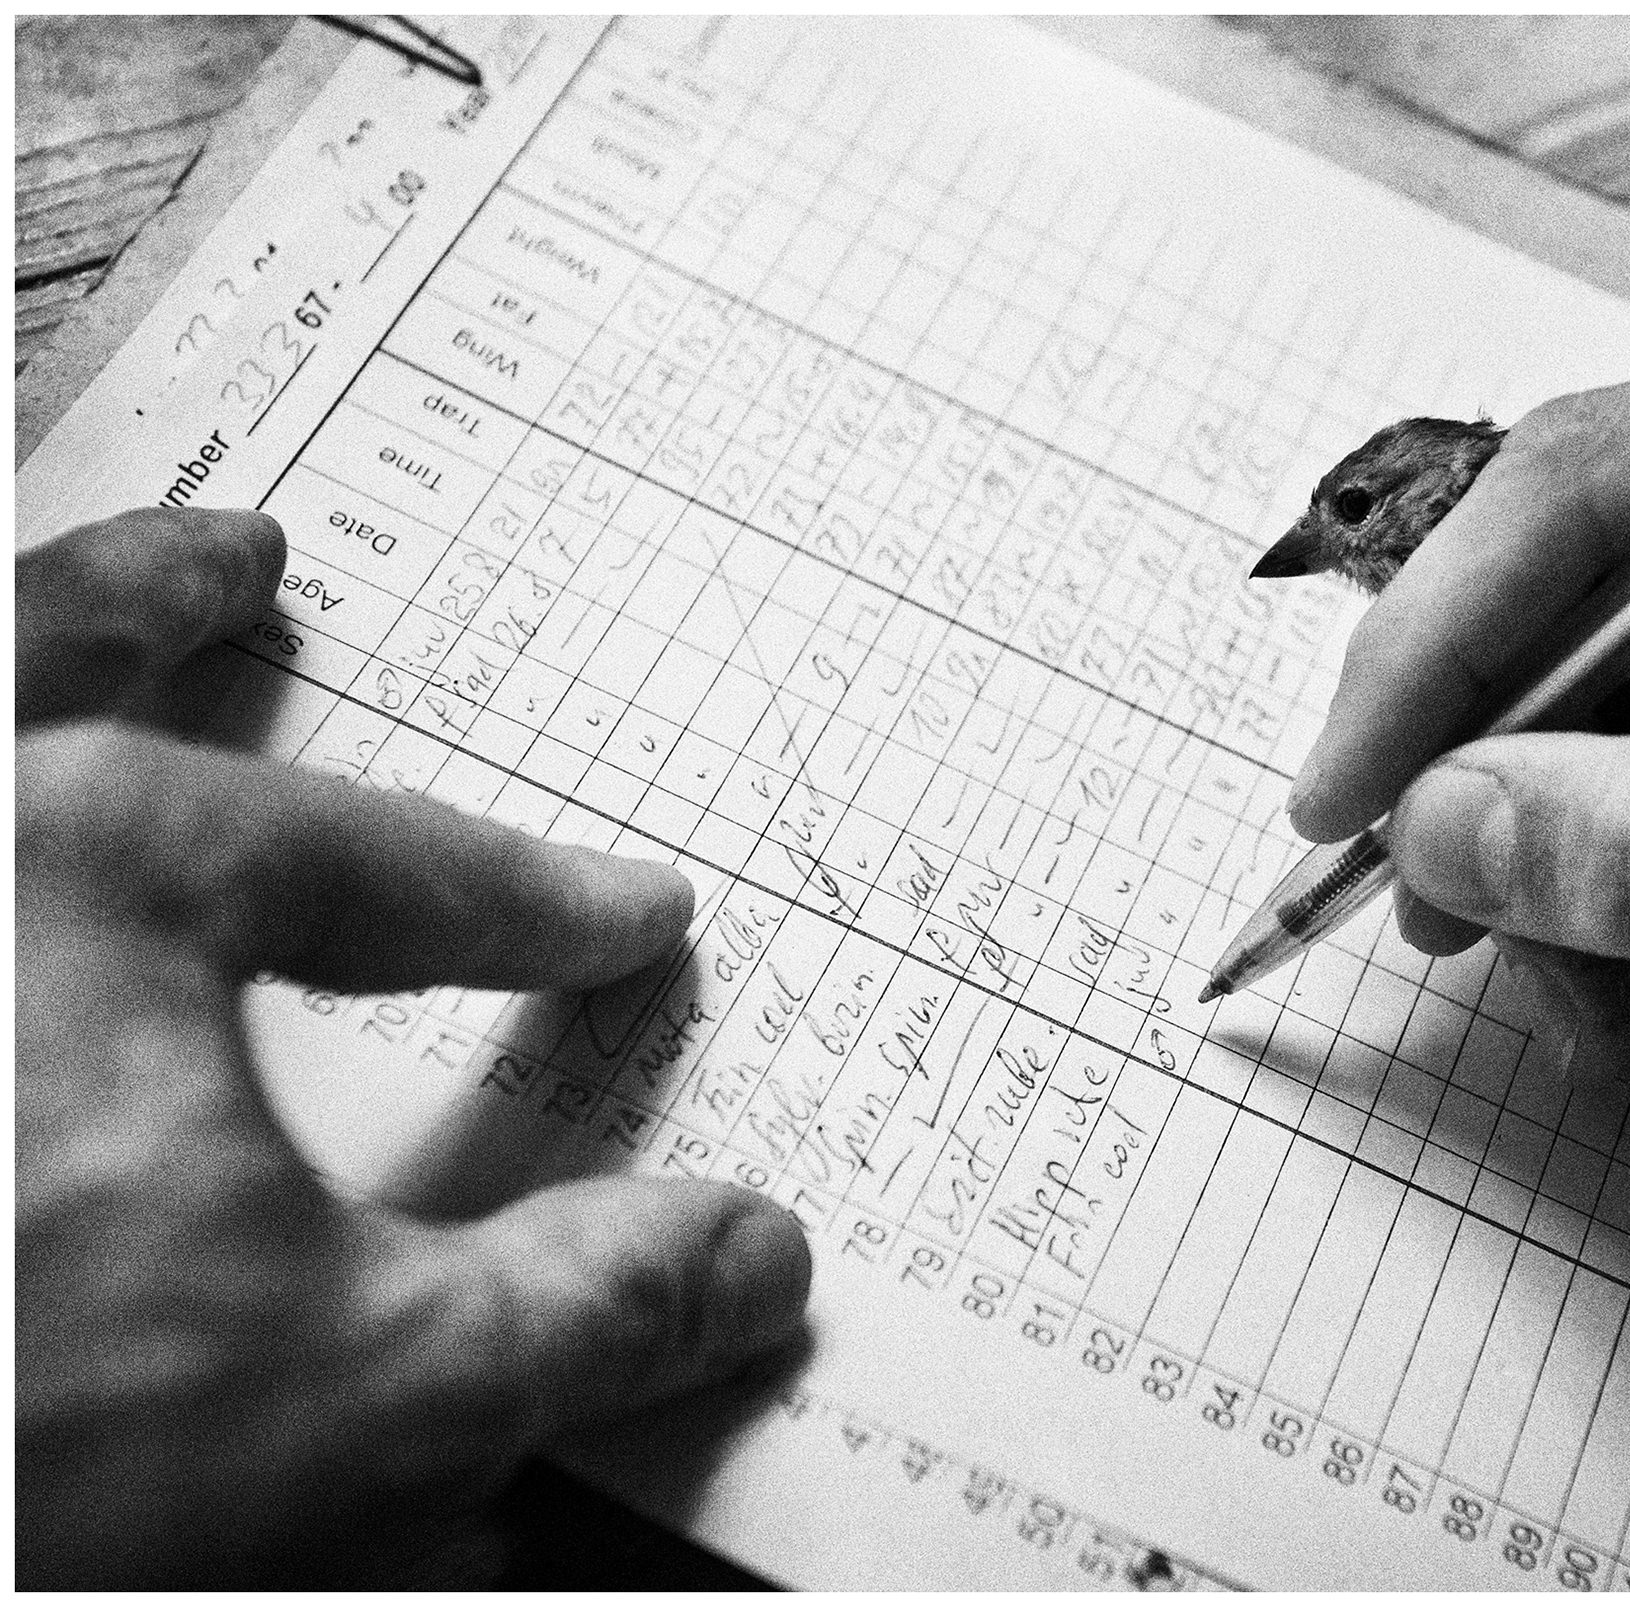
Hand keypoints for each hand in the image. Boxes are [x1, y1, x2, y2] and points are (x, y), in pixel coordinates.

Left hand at [17, 510, 813, 1586]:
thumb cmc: (2, 1474)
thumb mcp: (343, 1403)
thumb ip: (570, 1309)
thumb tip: (745, 1256)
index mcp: (74, 872)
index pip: (366, 868)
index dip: (524, 902)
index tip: (619, 919)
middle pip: (32, 660)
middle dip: (144, 602)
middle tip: (235, 559)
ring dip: (11, 681)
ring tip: (57, 647)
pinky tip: (16, 926)